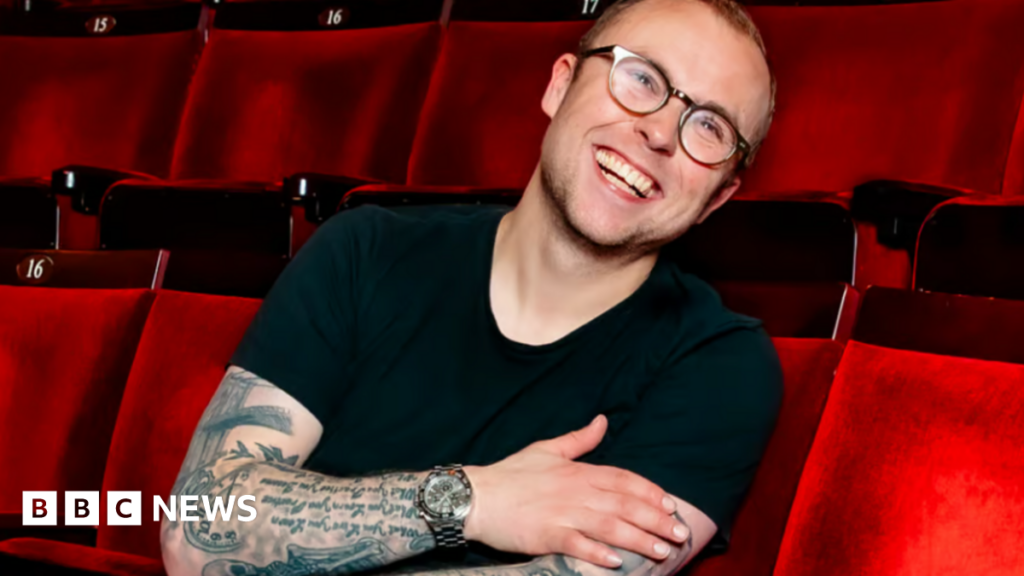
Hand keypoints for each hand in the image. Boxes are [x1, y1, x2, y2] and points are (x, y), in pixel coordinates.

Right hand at [462, 415, 689, 567]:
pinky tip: (617, 562)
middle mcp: (576, 491)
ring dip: (639, 539)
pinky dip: (598, 553)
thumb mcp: (547, 449)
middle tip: (680, 535)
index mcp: (578, 471)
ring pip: (609, 525)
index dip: (650, 492)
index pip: (624, 479)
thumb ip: (579, 439)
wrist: (476, 495)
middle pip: (625, 504)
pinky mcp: (546, 535)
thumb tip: (603, 420)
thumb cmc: (511, 474)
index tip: (671, 506)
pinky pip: (578, 544)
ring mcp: (562, 513)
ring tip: (663, 552)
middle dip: (656, 520)